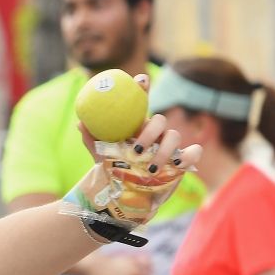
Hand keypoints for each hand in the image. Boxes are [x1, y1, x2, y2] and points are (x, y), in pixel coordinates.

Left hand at [75, 78, 202, 229]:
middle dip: (151, 132)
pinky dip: (189, 156)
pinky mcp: (181, 161)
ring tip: (150, 168)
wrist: (122, 194)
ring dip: (164, 150)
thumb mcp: (99, 154)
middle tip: (136, 150)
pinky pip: (193, 152)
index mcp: (136, 126)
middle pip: (160, 120)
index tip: (140, 80)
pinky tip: (178, 165)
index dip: (143, 88)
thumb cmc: (112, 169)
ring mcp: (169, 146)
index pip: (141, 103)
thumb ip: (91, 138)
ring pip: (175, 136)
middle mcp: (155, 134)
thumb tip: (80, 123)